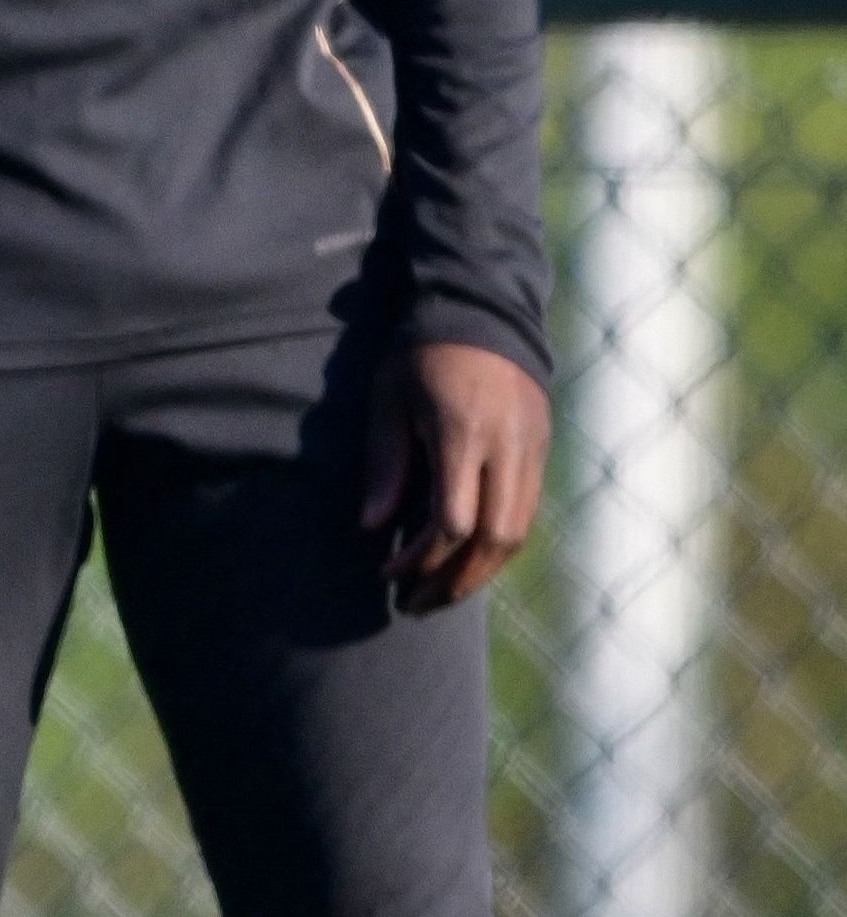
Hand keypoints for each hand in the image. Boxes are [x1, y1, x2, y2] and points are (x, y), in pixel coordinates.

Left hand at [362, 337, 546, 613]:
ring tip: (440, 594)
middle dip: (455, 581)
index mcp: (464, 435)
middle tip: (415, 605)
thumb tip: (373, 528)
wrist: (482, 310)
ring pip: (519, 532)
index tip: (387, 574)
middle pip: (495, 539)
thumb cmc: (419, 355)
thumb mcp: (388, 402)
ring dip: (480, 571)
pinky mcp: (542, 448)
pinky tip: (466, 559)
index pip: (452, 522)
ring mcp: (533, 448)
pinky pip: (526, 511)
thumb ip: (385, 465)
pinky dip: (498, 544)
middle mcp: (509, 447)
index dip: (420, 560)